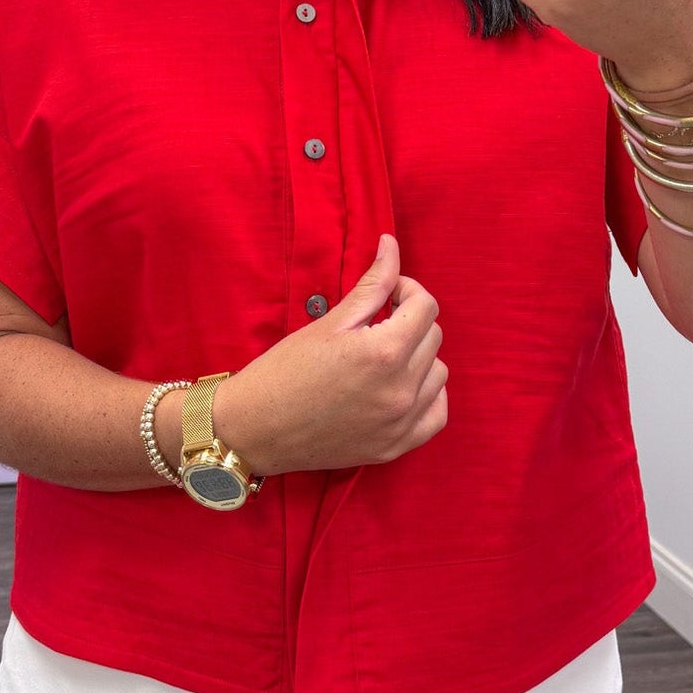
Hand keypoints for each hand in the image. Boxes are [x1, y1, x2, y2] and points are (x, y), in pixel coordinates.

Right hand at [212, 234, 447, 475]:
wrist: (254, 430)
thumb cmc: (282, 372)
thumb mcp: (328, 322)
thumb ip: (371, 284)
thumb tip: (392, 245)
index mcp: (383, 352)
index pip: (426, 306)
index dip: (407, 290)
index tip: (387, 294)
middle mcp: (399, 390)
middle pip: (433, 337)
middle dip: (410, 321)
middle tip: (377, 323)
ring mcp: (400, 423)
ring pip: (438, 373)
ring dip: (418, 357)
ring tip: (384, 356)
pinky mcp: (395, 447)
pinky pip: (436, 413)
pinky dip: (426, 395)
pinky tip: (400, 386)